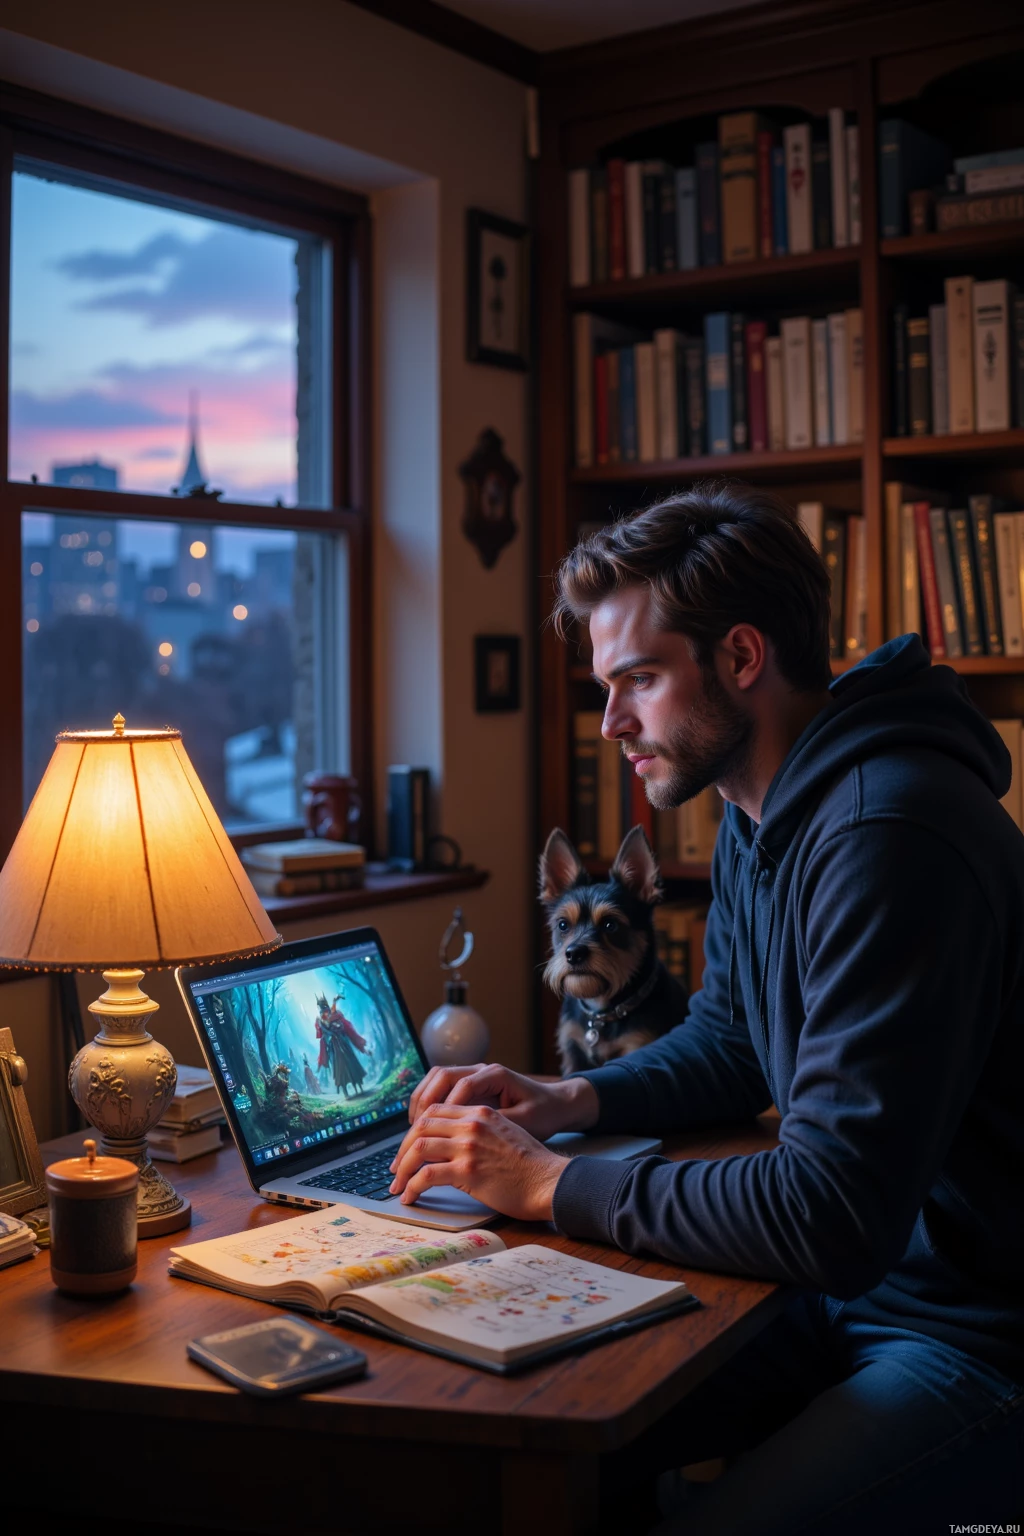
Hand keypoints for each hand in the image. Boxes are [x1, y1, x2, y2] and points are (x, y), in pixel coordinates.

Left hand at [389, 1103, 566, 1221]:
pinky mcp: (467, 1171)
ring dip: (403, 1169)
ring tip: (399, 1186)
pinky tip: (411, 1197)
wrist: (549, 1181)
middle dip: (403, 1149)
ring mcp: (468, 1146)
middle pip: (421, 1126)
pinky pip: (426, 1176)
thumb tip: (450, 1146)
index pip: (434, 1111)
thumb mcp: (504, 1133)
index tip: (409, 1149)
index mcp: (479, 1112)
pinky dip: (413, 1187)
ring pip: (418, 1149)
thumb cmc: (530, 1165)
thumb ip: (477, 1131)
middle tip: (396, 1170)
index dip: (415, 1130)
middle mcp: (472, 1124)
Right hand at [408, 1063, 597, 1141]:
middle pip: (442, 1075)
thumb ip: (497, 1124)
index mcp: (496, 1075)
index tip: (436, 1130)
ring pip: (436, 1078)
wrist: (557, 1105)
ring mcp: (474, 1075)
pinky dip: (428, 1102)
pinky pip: (440, 1087)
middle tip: (415, 1128)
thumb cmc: (544, 1114)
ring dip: (422, 1100)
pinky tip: (421, 1123)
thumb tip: (469, 1134)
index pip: (462, 1085)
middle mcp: (481, 1070)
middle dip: (425, 1102)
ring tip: (413, 1126)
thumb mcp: (525, 1123)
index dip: (446, 1107)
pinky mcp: (469, 1086)